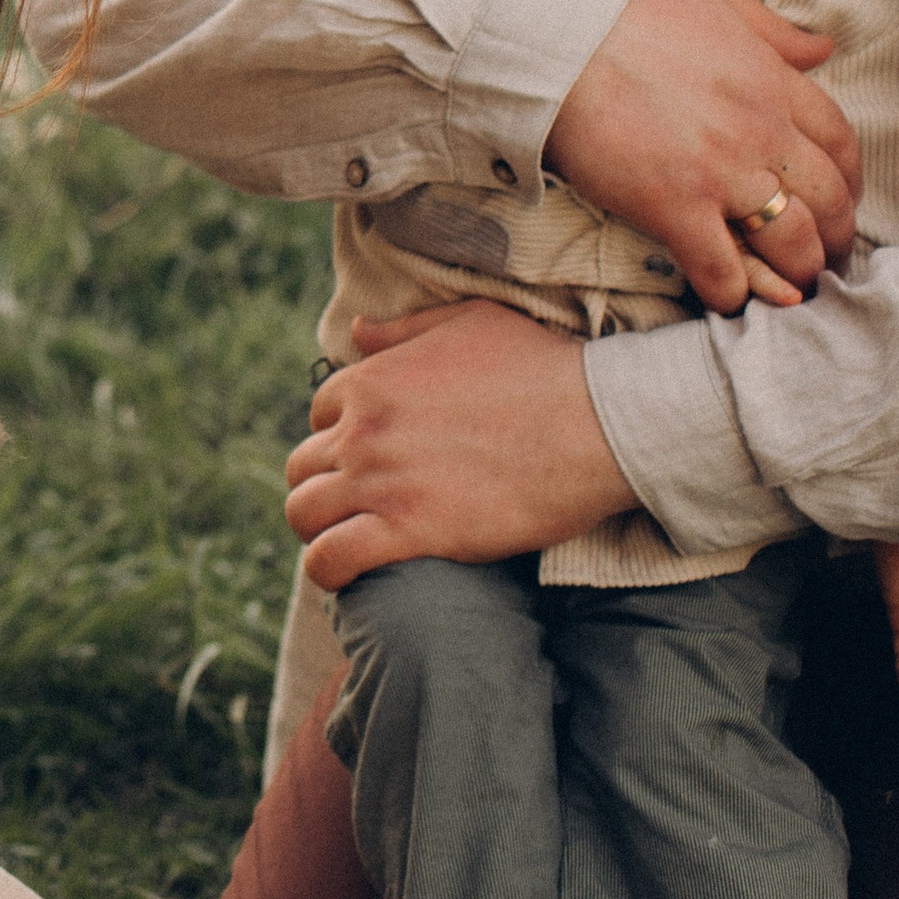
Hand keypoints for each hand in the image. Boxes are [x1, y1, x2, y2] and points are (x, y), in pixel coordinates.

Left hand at [285, 301, 639, 589]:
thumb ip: (406, 329)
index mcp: (372, 380)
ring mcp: (380, 480)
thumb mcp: (470, 323)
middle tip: (359, 504)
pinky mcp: (407, 530)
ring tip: (347, 540)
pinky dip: (328, 569)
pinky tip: (346, 576)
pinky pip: (331, 558)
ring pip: (304, 512)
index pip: (320, 414)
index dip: (341, 436)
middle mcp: (363, 429)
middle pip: (304, 465)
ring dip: (319, 528)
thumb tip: (357, 331)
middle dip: (324, 483)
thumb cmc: (543, 367)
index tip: (369, 458)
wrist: (595, 422)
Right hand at [544, 0, 859, 311]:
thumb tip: (825, 49)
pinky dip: (732, 293)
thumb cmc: (625, 8)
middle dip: (838, 235)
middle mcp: (760, 130)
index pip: (839, 140)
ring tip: (792, 290)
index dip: (850, 178)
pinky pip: (721, 268)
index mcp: (772, 81)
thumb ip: (772, 30)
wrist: (556, 35)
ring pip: (790, 240)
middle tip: (827, 256)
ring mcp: (721, 172)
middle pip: (829, 198)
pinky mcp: (674, 207)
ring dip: (798, 271)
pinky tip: (728, 300)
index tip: (841, 197)